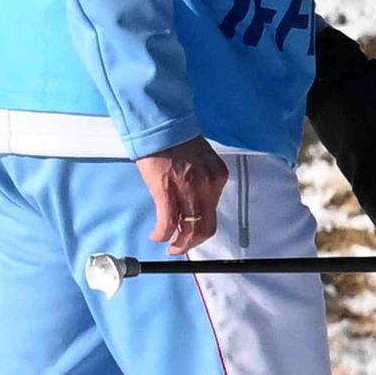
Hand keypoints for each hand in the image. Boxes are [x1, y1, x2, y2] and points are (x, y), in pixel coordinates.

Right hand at [138, 138, 230, 252]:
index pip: (214, 210)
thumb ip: (203, 181)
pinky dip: (163, 234)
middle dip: (194, 241)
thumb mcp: (202, 161)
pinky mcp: (167, 192)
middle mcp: (209, 186)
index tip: (193, 231)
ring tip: (171, 247)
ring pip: (190, 229)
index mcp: (218, 177)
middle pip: (207, 225)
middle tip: (182, 247)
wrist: (160, 127)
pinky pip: (168, 223)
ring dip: (180, 244)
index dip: (203, 225)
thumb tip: (194, 201)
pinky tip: (157, 237)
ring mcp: (189, 191)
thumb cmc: (178, 142)